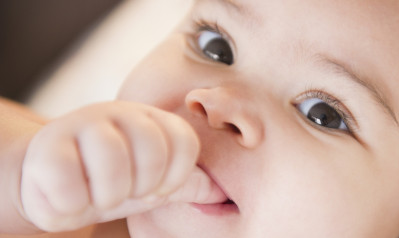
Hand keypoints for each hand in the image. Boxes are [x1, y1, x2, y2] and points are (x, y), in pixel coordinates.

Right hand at [20, 101, 224, 231]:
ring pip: (112, 160)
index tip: (156, 189)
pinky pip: (68, 179)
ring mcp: (84, 123)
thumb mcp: (151, 184)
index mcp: (152, 121)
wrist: (52, 185)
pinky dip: (72, 201)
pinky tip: (69, 195)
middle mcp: (122, 113)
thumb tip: (221, 191)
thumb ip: (184, 184)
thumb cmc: (109, 183)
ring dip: (107, 194)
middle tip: (125, 191)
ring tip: (97, 194)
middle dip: (141, 185)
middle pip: (152, 148)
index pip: (184, 142)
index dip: (175, 175)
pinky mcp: (48, 143)